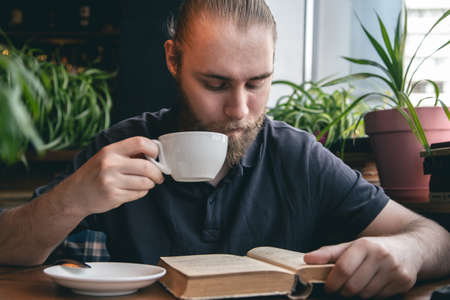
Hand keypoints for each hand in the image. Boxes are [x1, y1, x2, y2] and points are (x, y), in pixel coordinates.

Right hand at [56, 136, 163, 215]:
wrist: (75, 194)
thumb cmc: (97, 173)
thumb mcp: (108, 157)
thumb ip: (128, 153)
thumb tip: (156, 152)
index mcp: (111, 150)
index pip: (140, 142)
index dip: (153, 149)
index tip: (156, 156)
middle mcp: (110, 164)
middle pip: (147, 166)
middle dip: (157, 173)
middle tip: (158, 176)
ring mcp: (111, 181)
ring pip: (145, 182)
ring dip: (150, 184)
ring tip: (146, 183)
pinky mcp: (113, 196)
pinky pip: (139, 193)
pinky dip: (142, 192)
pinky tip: (135, 190)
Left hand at [303, 237, 419, 298]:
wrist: (412, 248)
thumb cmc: (374, 248)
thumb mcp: (351, 246)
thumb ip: (329, 253)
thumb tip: (307, 259)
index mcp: (365, 244)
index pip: (343, 269)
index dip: (332, 282)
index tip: (328, 287)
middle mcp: (381, 256)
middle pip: (353, 286)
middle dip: (344, 290)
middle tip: (343, 286)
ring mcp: (394, 270)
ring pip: (366, 294)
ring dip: (358, 292)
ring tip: (360, 282)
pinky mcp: (405, 281)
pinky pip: (380, 297)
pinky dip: (373, 294)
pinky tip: (375, 283)